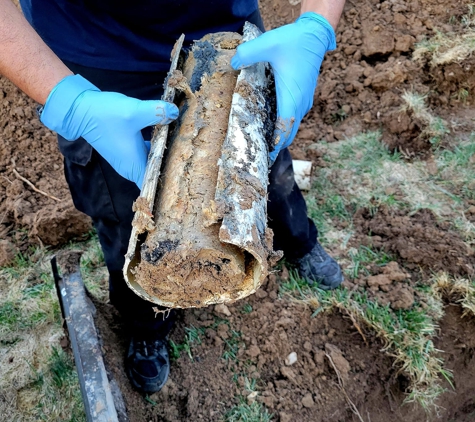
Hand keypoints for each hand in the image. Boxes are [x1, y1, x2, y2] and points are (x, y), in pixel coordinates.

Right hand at [40, 75, 178, 187]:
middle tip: (191, 161)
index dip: (167, 186)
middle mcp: (130, 166)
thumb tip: (175, 112)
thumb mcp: (134, 111)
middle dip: (171, 169)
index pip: (153, 186)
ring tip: (182, 148)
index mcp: (134, 165)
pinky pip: (145, 155)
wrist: (80, 109)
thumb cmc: (105, 114)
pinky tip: (166, 136)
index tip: (184, 179)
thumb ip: (157, 112)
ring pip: (150, 164)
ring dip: (163, 157)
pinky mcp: (125, 150)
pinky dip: (155, 149)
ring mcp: (127, 159)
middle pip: (155, 175)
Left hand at [231, 12, 335, 161]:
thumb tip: (233, 63)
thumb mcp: (268, 44)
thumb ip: (248, 53)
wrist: (316, 35)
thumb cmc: (294, 41)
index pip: (284, 131)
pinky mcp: (303, 96)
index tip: (264, 158)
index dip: (275, 146)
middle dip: (275, 145)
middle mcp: (300, 104)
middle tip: (258, 154)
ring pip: (292, 126)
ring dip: (280, 135)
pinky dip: (283, 125)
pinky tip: (269, 122)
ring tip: (262, 142)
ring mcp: (303, 101)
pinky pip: (293, 117)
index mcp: (291, 98)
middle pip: (289, 134)